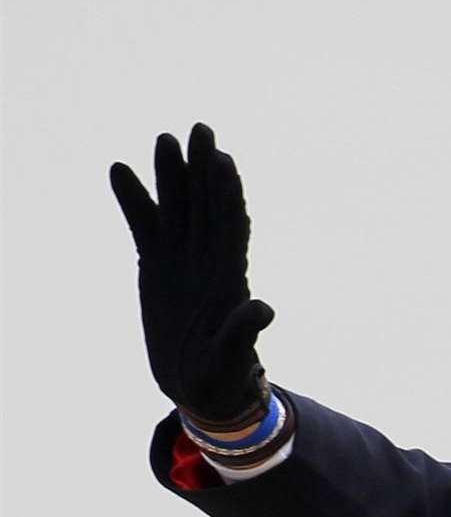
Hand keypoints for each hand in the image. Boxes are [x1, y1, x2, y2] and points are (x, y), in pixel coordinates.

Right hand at [112, 122, 274, 424]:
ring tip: (164, 139)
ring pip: (178, 210)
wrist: (199, 389)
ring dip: (172, 176)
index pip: (232, 228)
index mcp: (230, 281)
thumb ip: (244, 332)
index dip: (228, 195)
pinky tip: (120, 171)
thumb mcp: (231, 360)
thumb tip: (264, 308)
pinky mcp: (157, 267)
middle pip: (207, 208)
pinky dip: (135, 201)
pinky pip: (146, 227)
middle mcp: (209, 263)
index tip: (224, 161)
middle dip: (204, 170)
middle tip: (200, 128)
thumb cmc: (221, 379)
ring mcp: (183, 261)